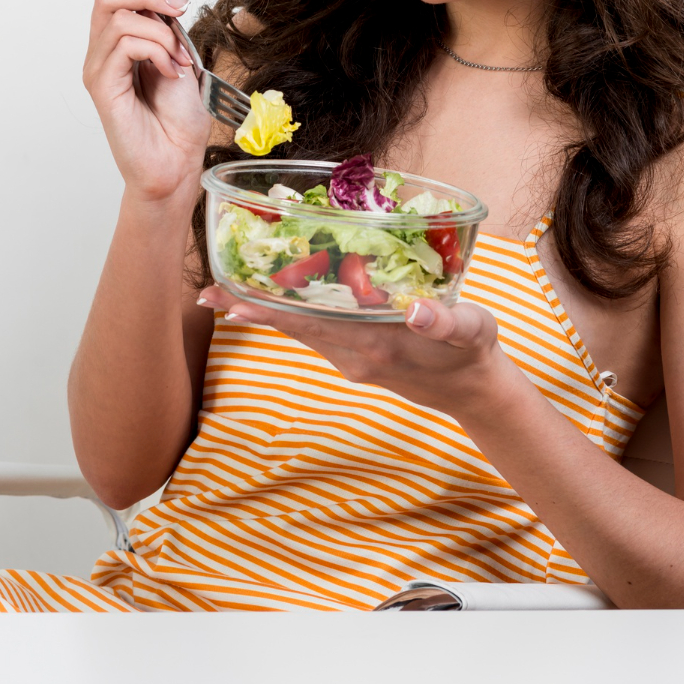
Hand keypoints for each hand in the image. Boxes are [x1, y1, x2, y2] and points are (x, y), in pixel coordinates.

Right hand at [83, 0, 212, 201]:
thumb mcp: (179, 58)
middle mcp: (102, 52)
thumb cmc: (179, 120)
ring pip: (117, 16)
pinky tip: (171, 72)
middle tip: (179, 10)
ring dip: (160, 31)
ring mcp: (99, 68)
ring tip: (179, 59)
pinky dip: (156, 50)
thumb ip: (165, 28)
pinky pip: (124, 45)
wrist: (177, 161)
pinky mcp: (102, 86)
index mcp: (118, 41)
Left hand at [197, 284, 509, 419]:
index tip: (230, 302)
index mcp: (375, 343)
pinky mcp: (359, 355)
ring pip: (302, 329)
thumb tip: (418, 313)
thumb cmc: (475, 353)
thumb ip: (446, 321)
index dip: (269, 311)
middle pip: (293, 327)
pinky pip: (319, 331)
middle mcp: (355, 352)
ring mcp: (354, 357)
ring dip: (267, 311)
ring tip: (228, 292)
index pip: (310, 324)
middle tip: (206, 291)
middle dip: (251, 308)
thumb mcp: (472, 330)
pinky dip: (295, 315)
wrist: (477, 392)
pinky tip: (282, 298)